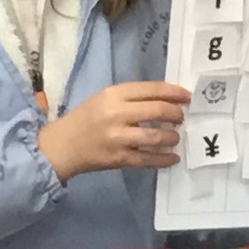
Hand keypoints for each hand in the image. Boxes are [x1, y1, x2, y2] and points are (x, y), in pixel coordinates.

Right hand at [37, 81, 189, 181]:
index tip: (186, 96)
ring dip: (172, 137)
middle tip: (181, 117)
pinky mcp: (119, 159)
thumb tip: (164, 98)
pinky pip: (147, 159)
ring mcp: (118, 138)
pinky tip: (172, 157)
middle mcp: (116, 114)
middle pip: (156, 110)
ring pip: (155, 136)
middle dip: (175, 113)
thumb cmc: (86, 117)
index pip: (150, 89)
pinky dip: (164, 159)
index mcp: (113, 94)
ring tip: (176, 137)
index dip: (172, 92)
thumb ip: (131, 97)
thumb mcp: (104, 98)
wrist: (62, 145)